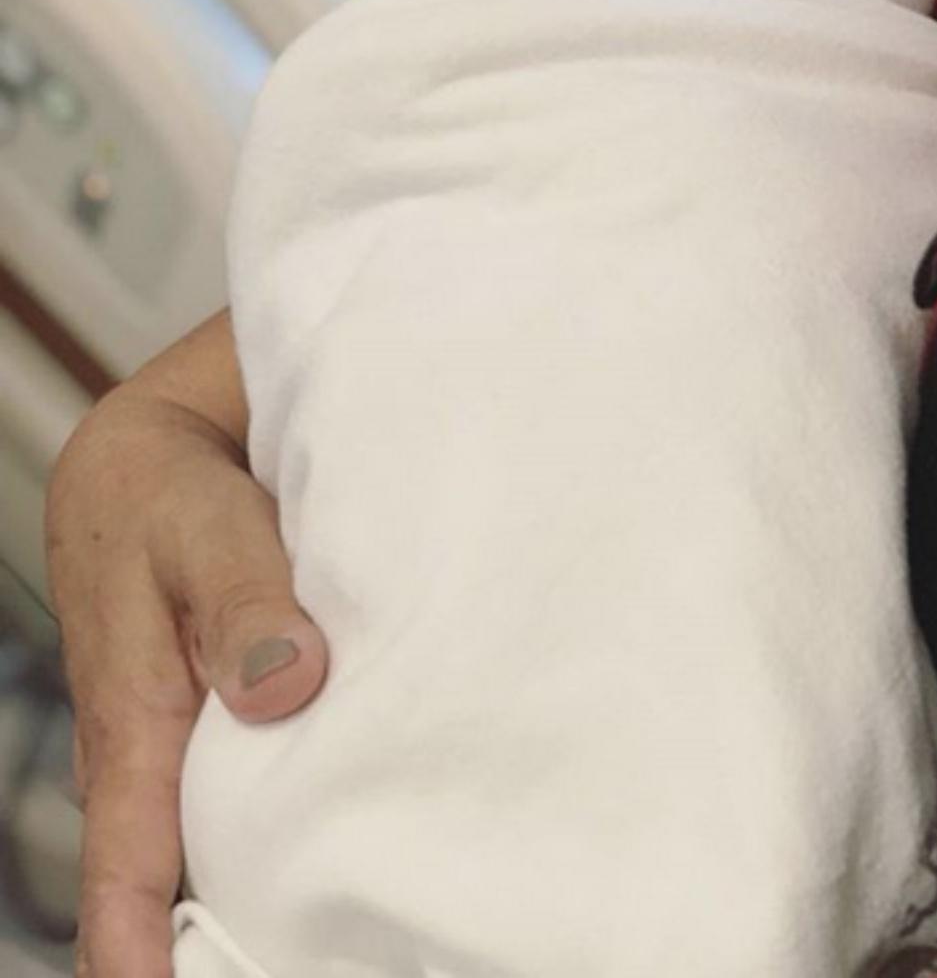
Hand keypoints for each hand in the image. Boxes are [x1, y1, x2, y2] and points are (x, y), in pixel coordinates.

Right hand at [45, 313, 327, 977]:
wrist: (150, 465)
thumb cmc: (171, 500)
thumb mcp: (205, 532)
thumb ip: (243, 607)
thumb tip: (284, 688)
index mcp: (135, 726)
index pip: (125, 870)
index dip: (140, 954)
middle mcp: (154, 759)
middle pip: (177, 882)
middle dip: (225, 944)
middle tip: (317, 961)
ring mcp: (183, 749)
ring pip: (219, 841)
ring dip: (266, 886)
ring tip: (345, 926)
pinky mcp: (219, 726)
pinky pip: (245, 794)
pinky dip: (288, 822)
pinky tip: (354, 838)